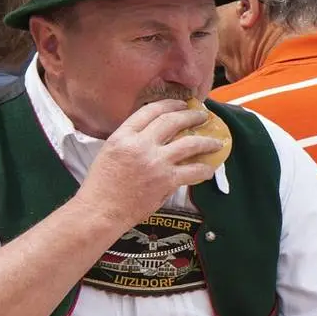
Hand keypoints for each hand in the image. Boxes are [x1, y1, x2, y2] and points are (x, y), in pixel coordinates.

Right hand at [75, 100, 224, 226]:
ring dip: (207, 141)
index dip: (169, 104)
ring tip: (217, 141)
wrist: (99, 212)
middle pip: (172, 121)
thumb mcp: (110, 153)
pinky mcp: (166, 180)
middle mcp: (140, 145)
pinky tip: (209, 169)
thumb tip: (155, 136)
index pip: (150, 111)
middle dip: (191, 115)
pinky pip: (193, 171)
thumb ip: (131, 142)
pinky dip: (205, 169)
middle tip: (202, 116)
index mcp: (122, 136)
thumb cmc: (101, 186)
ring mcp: (155, 162)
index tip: (181, 103)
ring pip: (190, 143)